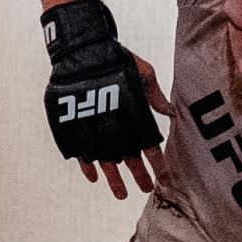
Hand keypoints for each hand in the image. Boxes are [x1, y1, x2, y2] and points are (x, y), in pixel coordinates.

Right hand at [76, 52, 171, 200]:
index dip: (155, 160)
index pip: (147, 140)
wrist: (81, 46)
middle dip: (138, 173)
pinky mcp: (69, 122)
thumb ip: (155, 95)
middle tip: (146, 189)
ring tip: (122, 195)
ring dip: (113, 178)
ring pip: (103, 157)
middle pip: (126, 154)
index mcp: (131, 107)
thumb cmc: (116, 56)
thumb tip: (172, 113)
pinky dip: (85, 164)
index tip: (163, 174)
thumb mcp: (143, 71)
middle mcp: (110, 118)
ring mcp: (88, 122)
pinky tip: (94, 178)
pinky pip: (78, 149)